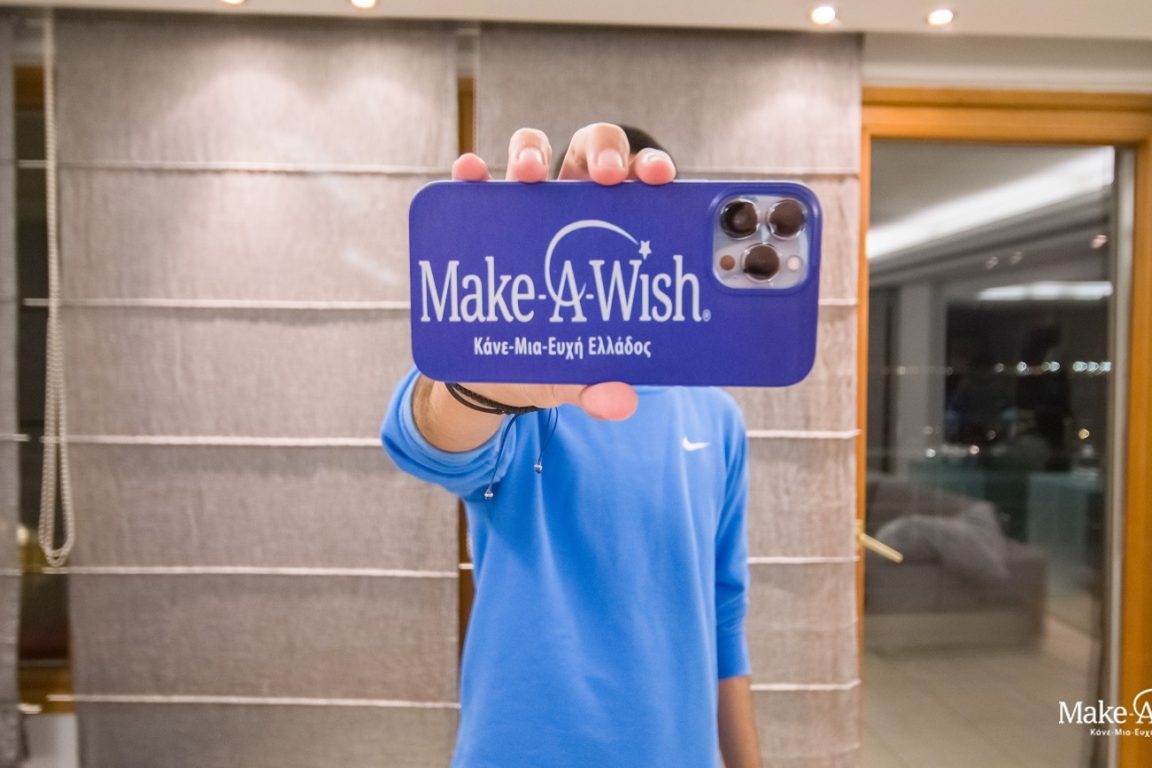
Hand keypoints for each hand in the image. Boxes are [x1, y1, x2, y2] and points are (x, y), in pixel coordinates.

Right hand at [442, 123, 676, 422]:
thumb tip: (621, 402)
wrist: (494, 376)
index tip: (660, 177)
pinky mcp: (477, 220)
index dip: (650, 167)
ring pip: (531, 151)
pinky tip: (469, 174)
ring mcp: (522, 209)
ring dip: (531, 151)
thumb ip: (598, 384)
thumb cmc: (552, 360)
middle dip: (601, 151)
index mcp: (612, 231)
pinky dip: (469, 172)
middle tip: (605, 178)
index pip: (637, 184)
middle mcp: (570, 207)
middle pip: (590, 151)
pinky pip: (471, 185)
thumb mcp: (577, 373)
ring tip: (528, 175)